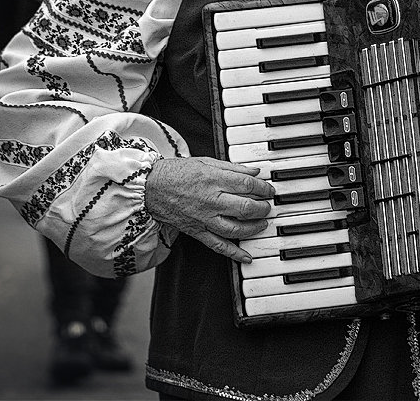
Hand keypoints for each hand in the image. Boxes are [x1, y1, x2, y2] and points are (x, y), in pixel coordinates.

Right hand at [144, 156, 275, 262]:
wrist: (151, 187)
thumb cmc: (177, 173)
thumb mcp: (206, 162)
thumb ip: (232, 168)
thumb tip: (254, 172)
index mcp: (213, 179)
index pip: (247, 185)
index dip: (263, 188)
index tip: (269, 190)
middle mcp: (210, 200)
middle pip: (245, 207)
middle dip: (262, 208)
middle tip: (268, 206)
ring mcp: (204, 218)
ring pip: (235, 228)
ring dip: (254, 228)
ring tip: (262, 223)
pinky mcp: (197, 231)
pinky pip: (218, 245)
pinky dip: (234, 253)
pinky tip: (246, 256)